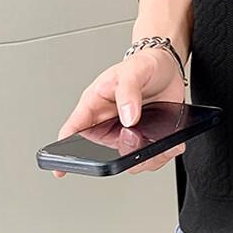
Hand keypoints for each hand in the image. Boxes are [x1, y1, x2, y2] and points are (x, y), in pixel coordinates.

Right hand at [51, 47, 186, 177]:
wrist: (167, 65)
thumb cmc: (142, 64)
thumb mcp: (132, 71)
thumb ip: (128, 92)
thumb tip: (128, 117)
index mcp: (94, 106)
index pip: (73, 130)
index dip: (62, 152)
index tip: (61, 168)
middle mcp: (108, 123)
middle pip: (103, 153)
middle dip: (122, 154)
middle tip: (137, 139)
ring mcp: (127, 133)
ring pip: (128, 159)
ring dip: (146, 158)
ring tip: (161, 144)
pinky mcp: (146, 137)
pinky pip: (150, 156)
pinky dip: (162, 154)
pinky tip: (171, 145)